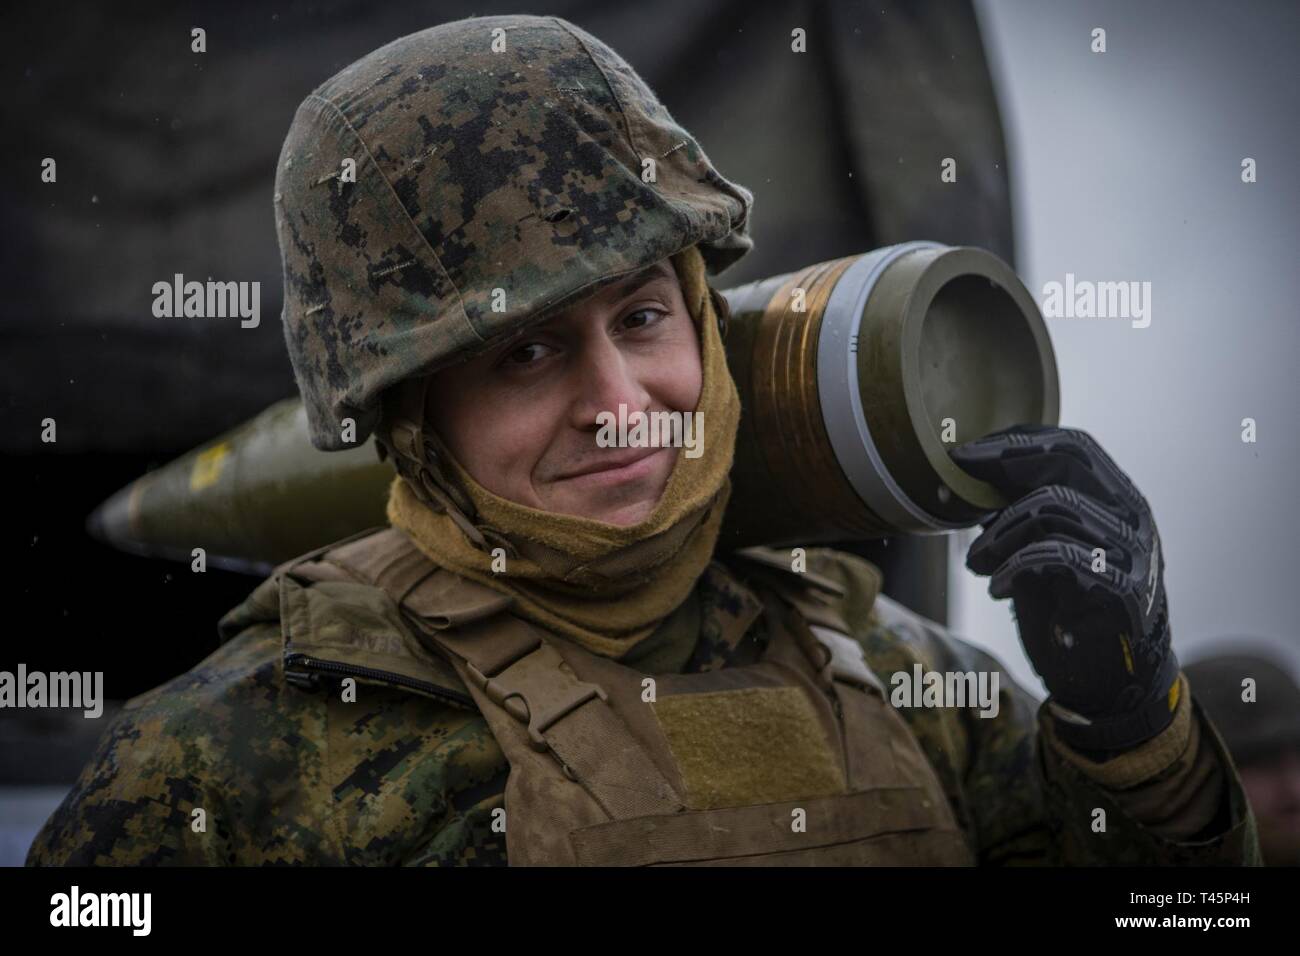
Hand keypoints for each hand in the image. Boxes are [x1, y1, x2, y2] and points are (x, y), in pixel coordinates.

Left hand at [950, 424, 1179, 753]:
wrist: (1110, 686)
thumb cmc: (1071, 614)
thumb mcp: (1042, 552)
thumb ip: (1023, 516)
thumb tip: (971, 481)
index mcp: (1118, 501)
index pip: (1073, 446)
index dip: (1016, 442)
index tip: (965, 452)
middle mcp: (1134, 518)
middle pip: (1066, 461)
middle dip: (1000, 466)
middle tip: (957, 484)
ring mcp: (1135, 552)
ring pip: (1052, 506)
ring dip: (997, 532)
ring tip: (975, 562)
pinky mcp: (1124, 589)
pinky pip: (1057, 555)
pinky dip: (1014, 567)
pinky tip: (998, 587)